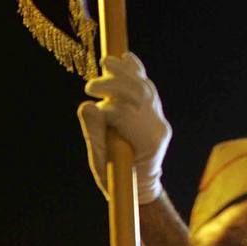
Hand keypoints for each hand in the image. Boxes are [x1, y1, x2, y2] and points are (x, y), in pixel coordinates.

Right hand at [77, 53, 170, 202]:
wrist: (142, 187)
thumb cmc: (118, 180)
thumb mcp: (102, 163)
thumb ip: (95, 134)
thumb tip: (87, 105)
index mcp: (147, 142)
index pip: (125, 112)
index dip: (105, 106)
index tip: (88, 101)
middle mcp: (158, 126)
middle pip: (137, 93)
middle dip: (113, 83)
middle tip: (91, 85)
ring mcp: (159, 118)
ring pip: (144, 86)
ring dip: (125, 72)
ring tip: (106, 62)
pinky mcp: (156, 112)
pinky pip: (147, 86)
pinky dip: (136, 71)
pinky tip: (126, 58)